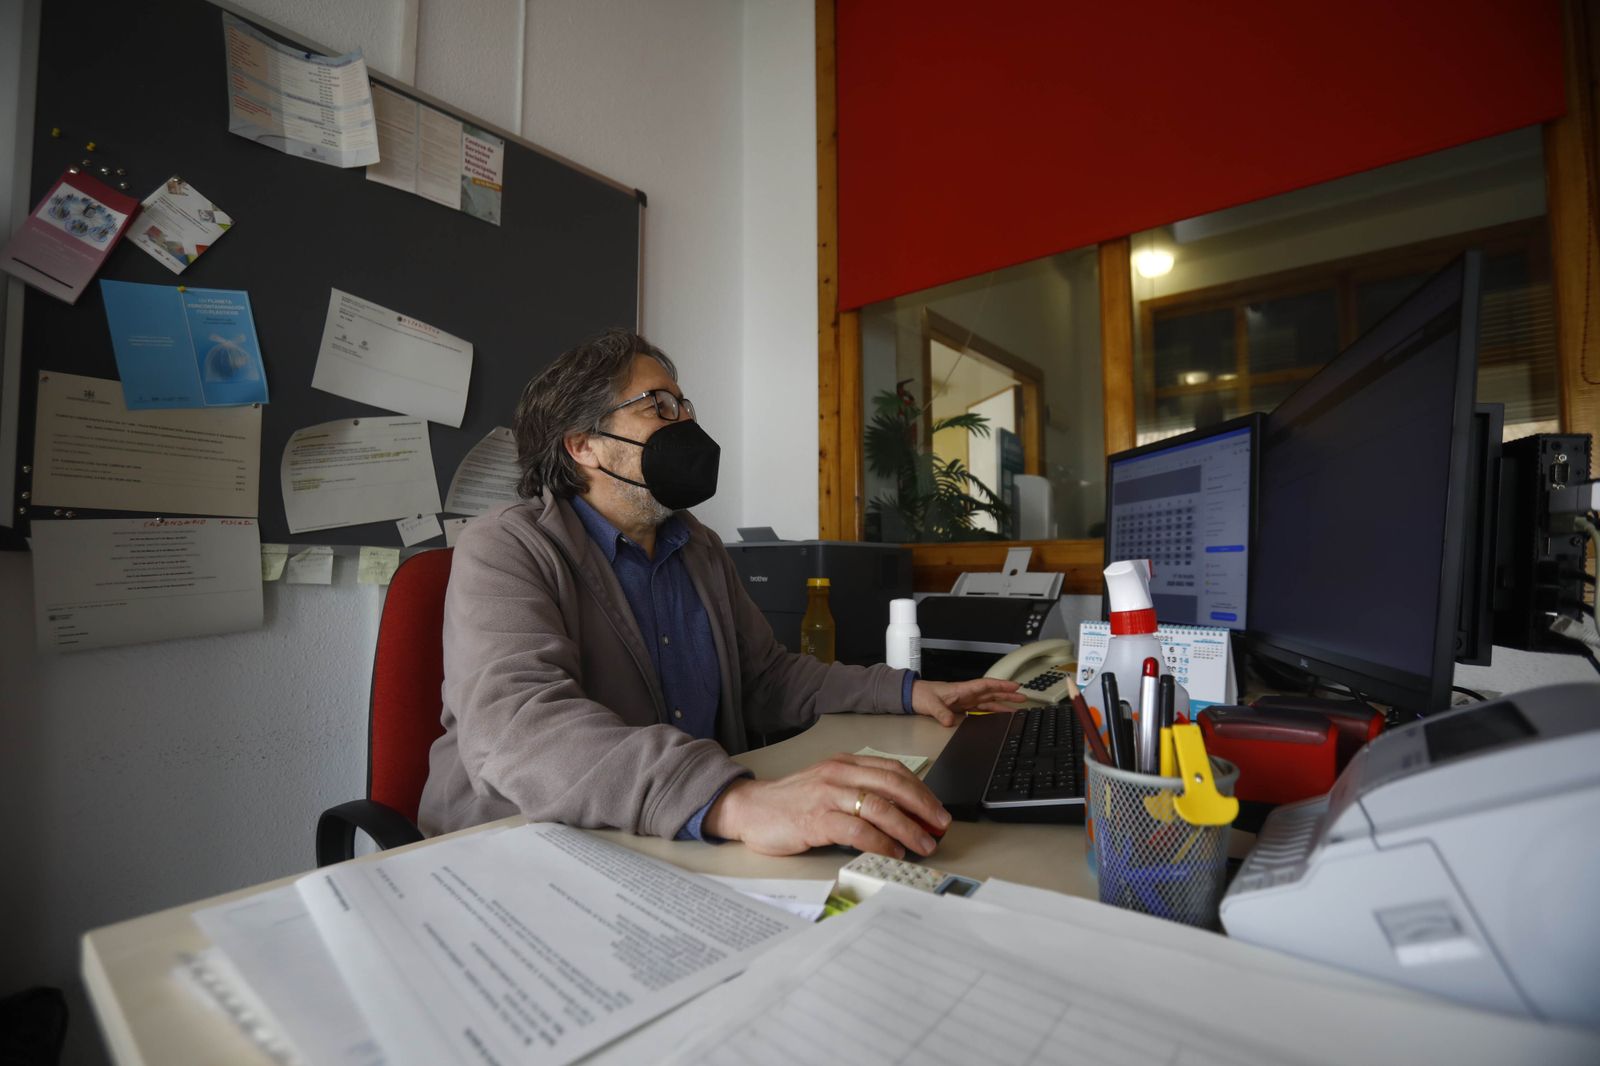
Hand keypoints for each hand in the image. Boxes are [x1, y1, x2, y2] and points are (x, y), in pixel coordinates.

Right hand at [703, 753, 949, 857]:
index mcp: (844, 763)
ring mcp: (827, 795)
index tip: (936, 809)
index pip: (893, 770)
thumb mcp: (826, 785)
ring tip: (924, 844)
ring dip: (908, 828)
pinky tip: (893, 852)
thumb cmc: (789, 802)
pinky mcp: (816, 820)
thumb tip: (898, 813)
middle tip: (941, 826)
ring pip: (880, 807)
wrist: (749, 808)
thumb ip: (857, 791)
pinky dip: (881, 842)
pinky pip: (858, 830)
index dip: (921, 790)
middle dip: (923, 807)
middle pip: (893, 785)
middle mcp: (838, 774)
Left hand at [910, 677, 1025, 725]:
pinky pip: (980, 709)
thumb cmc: (921, 695)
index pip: (985, 686)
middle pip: (991, 693)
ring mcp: (965, 701)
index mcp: (962, 689)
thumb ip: (941, 713)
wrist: (911, 696)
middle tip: (1023, 697)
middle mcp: (966, 694)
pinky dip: (991, 712)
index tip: (1015, 687)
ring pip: (988, 702)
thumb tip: (950, 721)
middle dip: (1007, 695)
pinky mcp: (961, 707)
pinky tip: (998, 716)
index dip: (1001, 686)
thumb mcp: (930, 704)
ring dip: (1002, 704)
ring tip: (1016, 708)